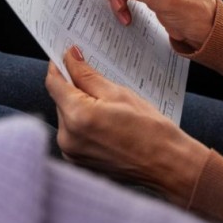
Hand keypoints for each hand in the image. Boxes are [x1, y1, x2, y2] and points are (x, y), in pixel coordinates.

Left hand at [45, 46, 208, 206]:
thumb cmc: (150, 130)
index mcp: (77, 116)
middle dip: (74, 88)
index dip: (59, 66)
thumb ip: (87, 75)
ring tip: (109, 108)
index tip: (66, 56)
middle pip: (60, 100)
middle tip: (98, 82)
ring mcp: (71, 153)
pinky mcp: (78, 162)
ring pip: (66, 116)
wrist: (168, 165)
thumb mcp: (119, 93)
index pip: (54, 83)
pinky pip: (73, 133)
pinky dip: (84, 124)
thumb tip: (70, 57)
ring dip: (79, 107)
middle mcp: (68, 137)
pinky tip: (106, 123)